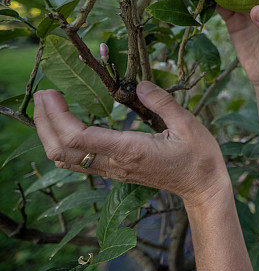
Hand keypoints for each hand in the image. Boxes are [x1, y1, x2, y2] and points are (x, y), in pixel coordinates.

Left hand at [33, 81, 229, 207]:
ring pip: (64, 159)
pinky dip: (61, 143)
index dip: (57, 115)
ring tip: (48, 106)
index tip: (52, 92)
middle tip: (44, 93)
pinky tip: (64, 125)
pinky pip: (77, 161)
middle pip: (61, 150)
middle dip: (44, 121)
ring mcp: (113, 170)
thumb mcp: (187, 123)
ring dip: (49, 133)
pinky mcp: (114, 171)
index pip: (78, 137)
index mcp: (130, 150)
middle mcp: (115, 163)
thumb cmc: (199, 156)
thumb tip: (139, 84)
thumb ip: (162, 102)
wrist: (202, 187)